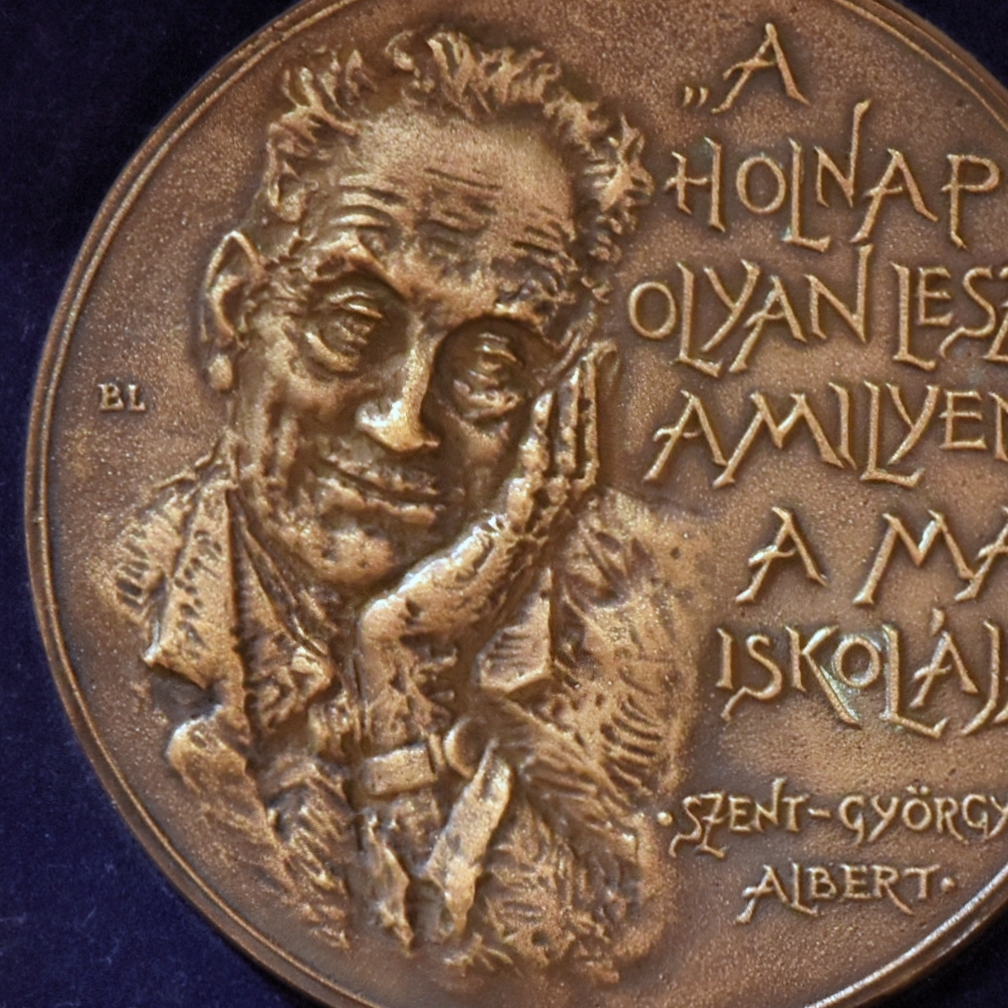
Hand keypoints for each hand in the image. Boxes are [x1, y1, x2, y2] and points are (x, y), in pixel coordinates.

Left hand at [353, 344, 609, 746]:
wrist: (404, 656)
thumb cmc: (413, 613)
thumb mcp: (442, 549)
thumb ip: (459, 515)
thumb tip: (441, 462)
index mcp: (526, 533)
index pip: (568, 466)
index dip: (582, 417)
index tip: (586, 369)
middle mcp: (535, 537)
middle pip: (580, 460)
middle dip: (590, 404)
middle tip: (602, 351)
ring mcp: (524, 541)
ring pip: (565, 467)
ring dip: (575, 412)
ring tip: (584, 364)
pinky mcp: (504, 543)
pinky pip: (536, 482)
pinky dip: (547, 440)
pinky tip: (547, 404)